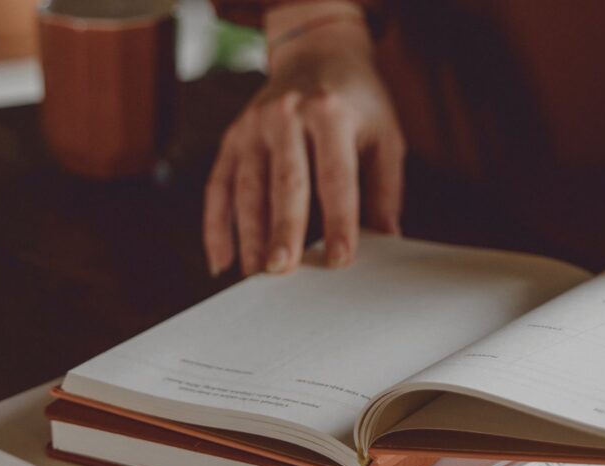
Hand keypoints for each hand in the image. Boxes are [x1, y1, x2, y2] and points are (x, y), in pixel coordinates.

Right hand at [203, 1, 405, 276]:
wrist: (317, 52)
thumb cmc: (357, 102)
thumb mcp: (384, 134)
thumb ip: (385, 187)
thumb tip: (387, 239)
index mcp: (330, 113)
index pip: (335, 176)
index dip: (338, 220)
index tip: (338, 259)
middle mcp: (286, 115)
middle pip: (284, 183)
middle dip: (282, 229)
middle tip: (281, 270)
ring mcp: (252, 126)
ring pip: (247, 188)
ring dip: (248, 236)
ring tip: (256, 274)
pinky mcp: (232, 138)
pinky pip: (219, 187)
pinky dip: (216, 227)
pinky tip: (223, 262)